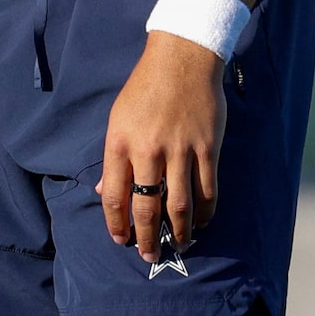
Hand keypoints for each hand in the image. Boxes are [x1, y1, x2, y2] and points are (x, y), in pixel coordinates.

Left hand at [103, 32, 228, 262]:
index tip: (119, 239)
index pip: (114, 194)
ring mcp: (180, 151)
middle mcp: (148, 150)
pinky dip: (205, 212)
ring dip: (179, 231)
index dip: (116, 222)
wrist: (181, 60)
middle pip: (147, 206)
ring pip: (179, 204)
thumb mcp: (117, 119)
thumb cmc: (144, 89)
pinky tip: (201, 223)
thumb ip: (113, 159)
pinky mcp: (207, 149)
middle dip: (146, 236)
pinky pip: (207, 190)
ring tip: (178, 245)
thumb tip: (107, 192)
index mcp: (119, 143)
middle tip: (148, 255)